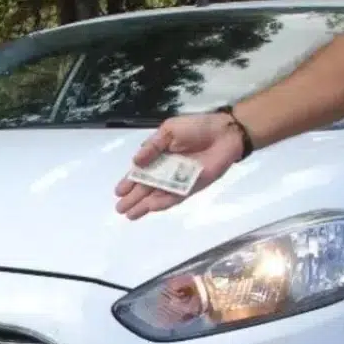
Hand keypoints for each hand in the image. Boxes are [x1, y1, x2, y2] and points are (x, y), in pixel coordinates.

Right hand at [114, 112, 245, 220]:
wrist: (224, 133)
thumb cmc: (197, 128)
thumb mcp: (169, 130)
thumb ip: (152, 146)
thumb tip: (135, 161)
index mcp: (158, 155)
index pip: (140, 172)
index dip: (129, 182)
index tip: (118, 192)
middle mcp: (166, 170)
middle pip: (146, 187)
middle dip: (133, 198)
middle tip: (120, 209)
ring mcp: (178, 180)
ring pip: (157, 195)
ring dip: (144, 205)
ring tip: (129, 215)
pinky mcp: (190, 187)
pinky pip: (174, 197)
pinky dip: (162, 203)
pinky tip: (150, 208)